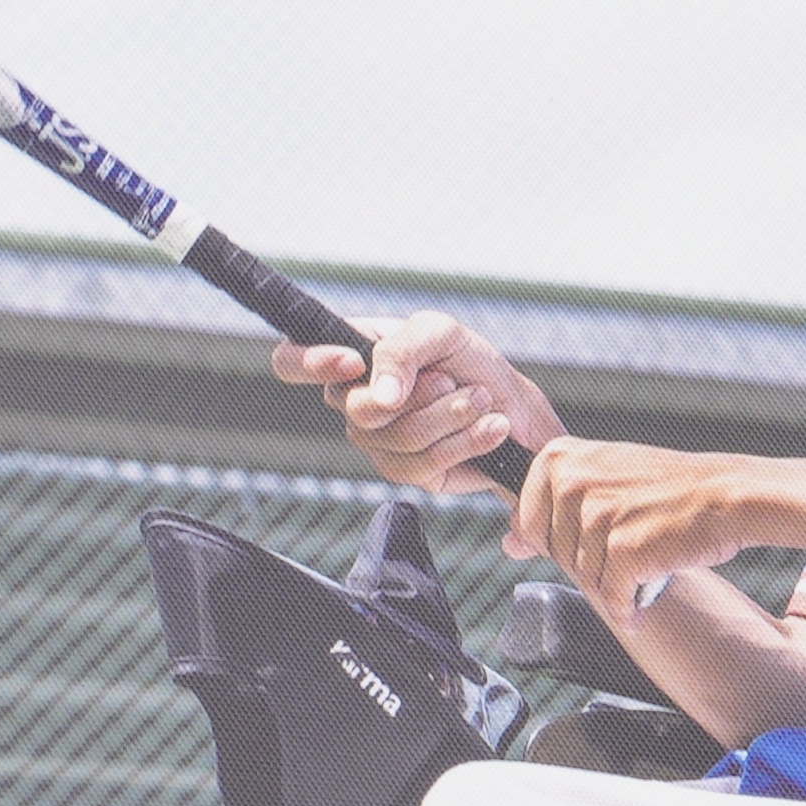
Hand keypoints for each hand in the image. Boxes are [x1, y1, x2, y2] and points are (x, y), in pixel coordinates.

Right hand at [269, 308, 557, 494]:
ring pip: (399, 438)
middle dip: (421, 394)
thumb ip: (402, 350)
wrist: (514, 407)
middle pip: (358, 410)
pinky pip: (424, 464)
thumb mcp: (440, 333)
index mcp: (351, 355)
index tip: (352, 363)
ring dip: (453, 415)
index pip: (290, 360)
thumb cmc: (471, 362)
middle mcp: (354, 400)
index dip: (309, 363)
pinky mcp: (406, 472)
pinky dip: (466, 441)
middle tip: (454, 379)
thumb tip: (378, 396)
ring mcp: (376, 441)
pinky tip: (489, 428)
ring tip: (482, 401)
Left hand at [493, 435, 764, 613]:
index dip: (558, 538)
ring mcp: (598, 517)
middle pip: (557, 554)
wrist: (725, 496)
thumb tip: (508, 542)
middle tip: (628, 541)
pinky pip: (611, 596)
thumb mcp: (602, 478)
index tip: (594, 528)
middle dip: (591, 561)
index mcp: (559, 458)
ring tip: (644, 560)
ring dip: (614, 583)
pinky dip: (628, 607)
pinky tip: (642, 599)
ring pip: (585, 576)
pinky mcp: (624, 550)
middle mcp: (573, 482)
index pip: (526, 523)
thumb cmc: (666, 488)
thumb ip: (552, 505)